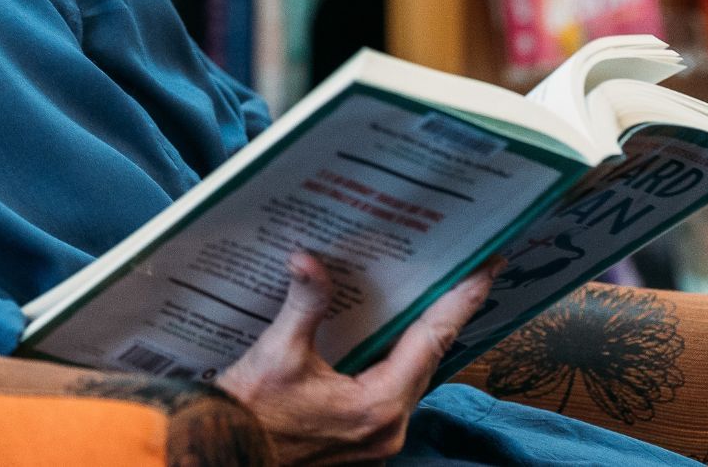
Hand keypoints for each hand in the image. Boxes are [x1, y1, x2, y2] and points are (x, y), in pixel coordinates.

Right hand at [216, 253, 503, 464]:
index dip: (462, 300)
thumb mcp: (276, 354)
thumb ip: (303, 305)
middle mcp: (388, 428)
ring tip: (431, 297)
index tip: (487, 267)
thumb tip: (309, 260)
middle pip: (427, 359)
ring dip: (419, 340)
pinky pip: (391, 395)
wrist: (220, 455)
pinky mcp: (361, 444)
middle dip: (444, 315)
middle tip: (462, 272)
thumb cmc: (249, 415)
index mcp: (377, 405)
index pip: (433, 340)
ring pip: (410, 378)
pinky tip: (388, 338)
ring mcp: (377, 442)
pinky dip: (394, 363)